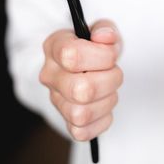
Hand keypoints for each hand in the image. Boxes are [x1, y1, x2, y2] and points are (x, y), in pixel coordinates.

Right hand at [40, 20, 122, 140]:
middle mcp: (50, 75)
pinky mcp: (66, 122)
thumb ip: (105, 30)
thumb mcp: (101, 31)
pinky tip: (104, 104)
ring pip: (81, 114)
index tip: (111, 54)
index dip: (102, 56)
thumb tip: (104, 37)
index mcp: (54, 47)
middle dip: (110, 80)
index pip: (72, 55)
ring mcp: (56, 100)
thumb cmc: (95, 47)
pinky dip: (102, 120)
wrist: (88, 65)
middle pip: (80, 89)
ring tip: (109, 88)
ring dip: (107, 101)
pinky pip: (82, 132)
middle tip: (114, 72)